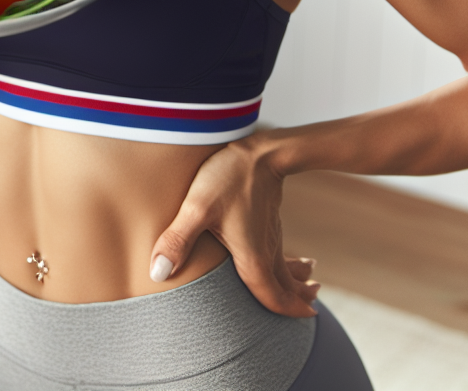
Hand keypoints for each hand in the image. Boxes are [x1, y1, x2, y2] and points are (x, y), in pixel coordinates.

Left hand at [149, 135, 318, 316]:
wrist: (260, 148)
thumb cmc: (227, 177)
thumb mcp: (198, 207)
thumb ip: (177, 240)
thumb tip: (157, 273)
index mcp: (253, 259)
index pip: (274, 298)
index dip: (287, 313)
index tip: (306, 320)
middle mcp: (267, 251)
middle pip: (286, 286)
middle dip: (297, 301)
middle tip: (309, 311)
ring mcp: (271, 234)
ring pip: (287, 268)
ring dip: (296, 281)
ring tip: (309, 285)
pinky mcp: (269, 218)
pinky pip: (283, 251)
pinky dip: (292, 262)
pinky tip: (291, 254)